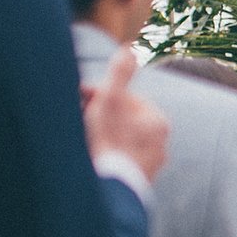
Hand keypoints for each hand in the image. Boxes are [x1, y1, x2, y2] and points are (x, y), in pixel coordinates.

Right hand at [80, 47, 169, 182]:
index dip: (98, 95)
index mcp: (158, 122)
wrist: (110, 189)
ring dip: (99, 135)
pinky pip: (117, 162)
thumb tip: (131, 46)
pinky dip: (103, 156)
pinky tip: (88, 158)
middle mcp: (160, 144)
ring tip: (79, 138)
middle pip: (122, 121)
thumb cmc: (109, 141)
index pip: (124, 98)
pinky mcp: (136, 183)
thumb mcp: (110, 100)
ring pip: (119, 141)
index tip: (78, 98)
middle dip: (98, 115)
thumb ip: (120, 73)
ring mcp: (150, 165)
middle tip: (76, 116)